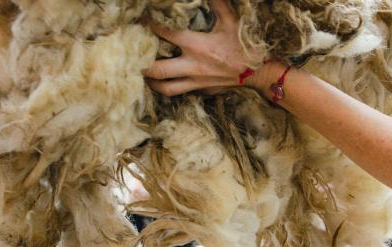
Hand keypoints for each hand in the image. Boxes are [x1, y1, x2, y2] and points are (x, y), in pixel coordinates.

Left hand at [145, 0, 268, 95]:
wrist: (258, 73)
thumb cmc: (244, 46)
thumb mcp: (230, 20)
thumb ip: (217, 3)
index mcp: (196, 45)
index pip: (165, 34)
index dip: (150, 26)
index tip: (142, 21)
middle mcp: (192, 66)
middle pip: (157, 70)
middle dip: (141, 64)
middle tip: (133, 58)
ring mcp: (196, 82)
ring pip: (166, 88)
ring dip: (152, 83)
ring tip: (144, 75)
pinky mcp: (202, 91)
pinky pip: (181, 92)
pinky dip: (170, 88)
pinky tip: (164, 83)